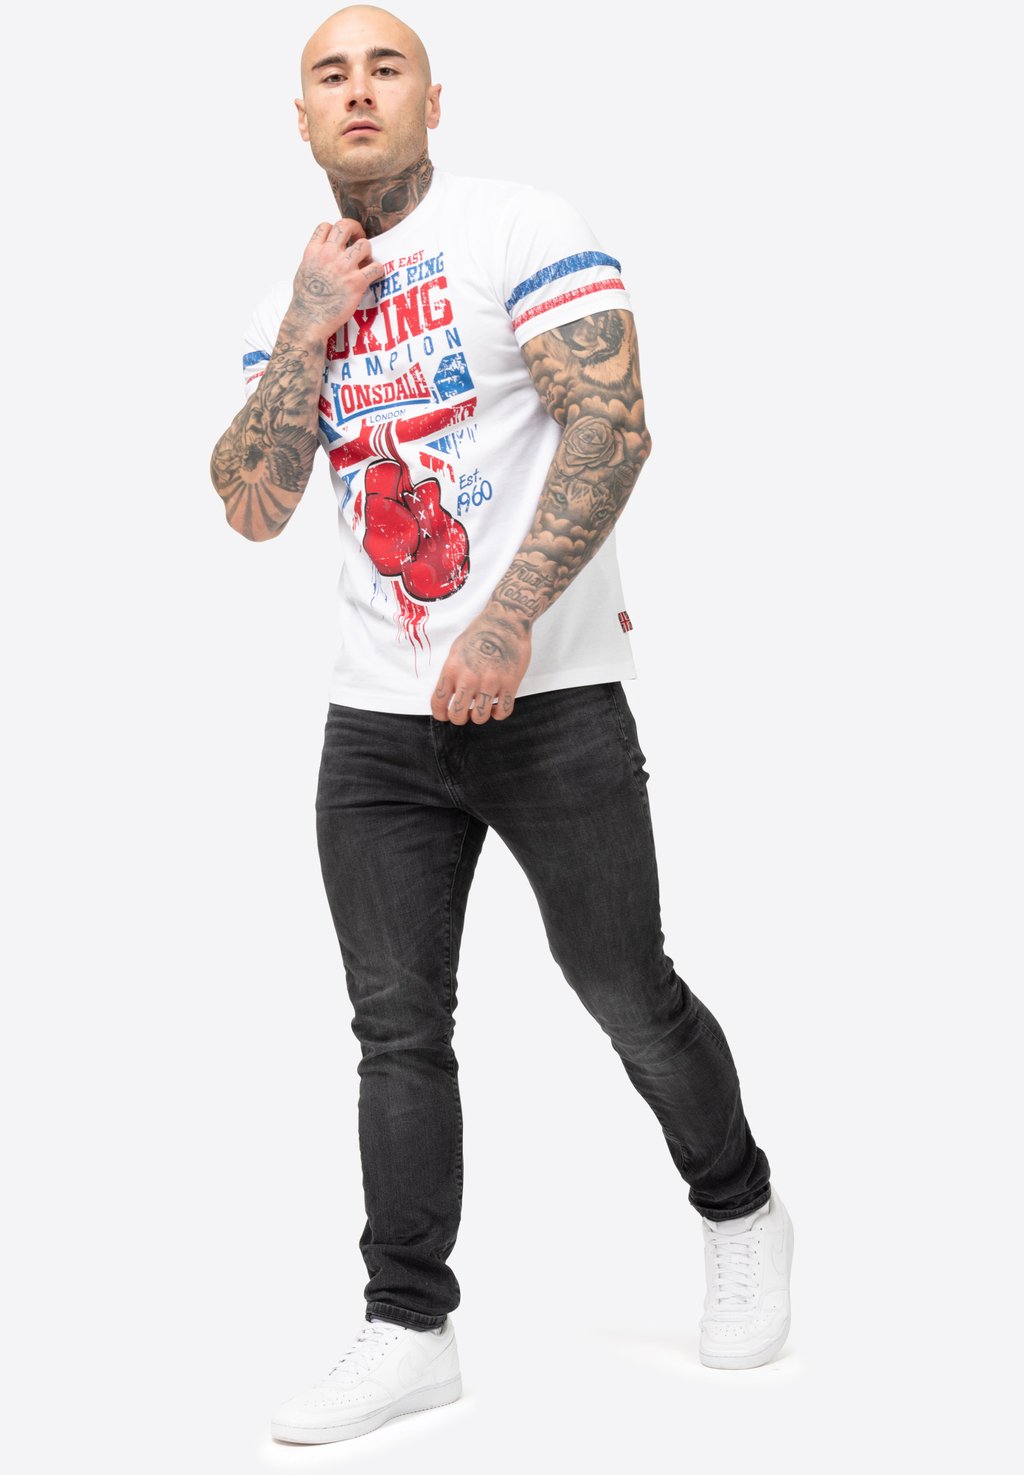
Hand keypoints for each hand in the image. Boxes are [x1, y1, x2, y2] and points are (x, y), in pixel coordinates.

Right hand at [286, 219, 386, 342]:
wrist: (309, 321)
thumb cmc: (305, 302)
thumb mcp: (303, 272)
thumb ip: (315, 259)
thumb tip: (322, 256)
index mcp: (313, 251)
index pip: (326, 226)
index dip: (336, 230)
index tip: (342, 240)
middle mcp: (328, 255)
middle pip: (346, 226)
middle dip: (356, 230)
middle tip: (359, 242)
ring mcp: (343, 267)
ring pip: (364, 244)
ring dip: (368, 253)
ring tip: (365, 264)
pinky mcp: (357, 282)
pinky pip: (376, 267)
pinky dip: (378, 270)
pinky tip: (374, 276)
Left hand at [431, 608, 531, 724]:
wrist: (506, 620)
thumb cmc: (480, 634)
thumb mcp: (456, 650)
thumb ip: (451, 673)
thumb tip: (448, 694)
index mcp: (452, 669)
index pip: (438, 702)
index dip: (440, 714)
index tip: (445, 715)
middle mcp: (469, 678)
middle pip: (457, 715)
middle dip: (460, 718)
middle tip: (465, 712)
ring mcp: (490, 682)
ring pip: (480, 717)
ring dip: (480, 716)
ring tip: (482, 707)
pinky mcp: (510, 683)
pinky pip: (503, 711)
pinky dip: (499, 713)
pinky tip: (498, 705)